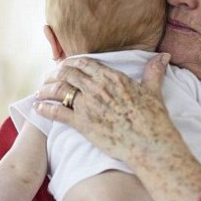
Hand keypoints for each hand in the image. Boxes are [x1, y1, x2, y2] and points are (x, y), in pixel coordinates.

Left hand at [32, 53, 177, 162]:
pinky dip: (44, 109)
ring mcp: (88, 105)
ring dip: (46, 90)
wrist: (149, 143)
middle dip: (56, 74)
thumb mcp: (154, 91)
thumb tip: (163, 56)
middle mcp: (96, 87)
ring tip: (40, 92)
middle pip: (67, 73)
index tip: (65, 66)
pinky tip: (38, 108)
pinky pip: (57, 112)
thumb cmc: (154, 119)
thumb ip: (154, 71)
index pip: (84, 63)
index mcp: (112, 77)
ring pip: (58, 90)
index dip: (71, 63)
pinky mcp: (82, 123)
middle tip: (49, 78)